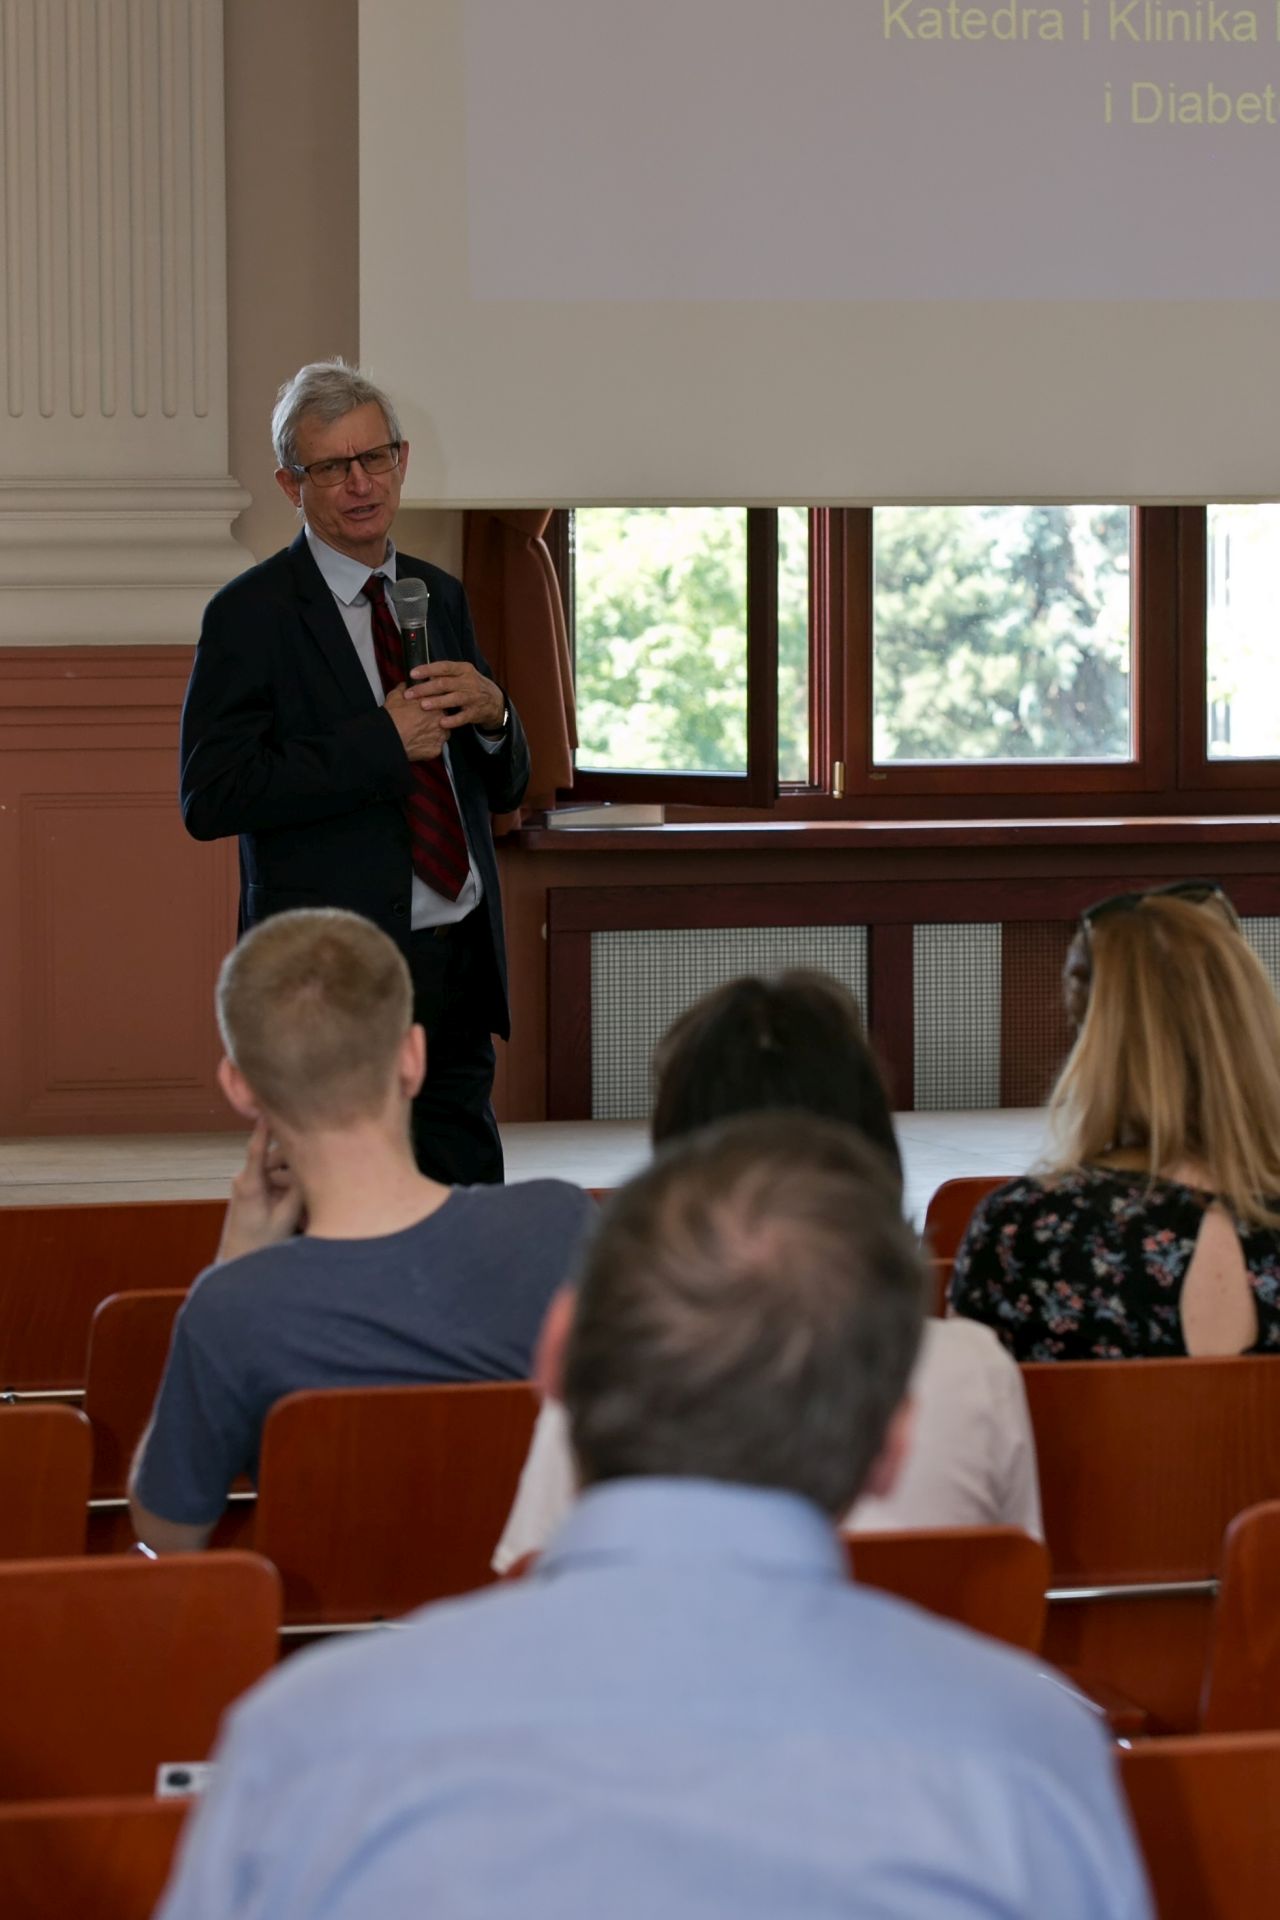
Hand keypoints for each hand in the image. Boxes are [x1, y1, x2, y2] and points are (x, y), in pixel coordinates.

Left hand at [217, 1119, 304, 1262]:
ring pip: (278, 1167)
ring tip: (305, 1203)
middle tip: (315, 1175)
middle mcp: (246, 1178)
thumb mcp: (286, 1217)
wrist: (238, 1260)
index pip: (257, 1147)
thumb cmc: (259, 1242)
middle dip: (297, 1161)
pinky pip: (274, 1178)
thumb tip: (313, 1163)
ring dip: (294, 1176)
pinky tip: (297, 1205)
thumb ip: (300, 1188)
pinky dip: (288, 1185)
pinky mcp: (253, 1189)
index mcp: (250, 1183)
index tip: (270, 1105)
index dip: (265, 1126)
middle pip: (277, 1155)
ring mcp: (248, 1182)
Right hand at [383, 681, 447, 761]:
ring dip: (435, 732)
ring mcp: (441, 733)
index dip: (434, 703)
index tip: (429, 706)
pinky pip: (437, 746)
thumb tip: (405, 686)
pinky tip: (420, 743)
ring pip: (443, 732)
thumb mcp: (396, 695)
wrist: (389, 736)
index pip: (441, 699)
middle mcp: (441, 717)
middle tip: (422, 721)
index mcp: (434, 701)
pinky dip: (430, 746)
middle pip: (444, 716)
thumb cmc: (392, 717)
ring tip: (420, 733)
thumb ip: (405, 688)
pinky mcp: (437, 748)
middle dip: (435, 718)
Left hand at [406, 660, 505, 732]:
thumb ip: (444, 674)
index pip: (444, 667)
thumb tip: (419, 675)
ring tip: (423, 705)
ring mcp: (473, 697)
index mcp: (463, 669)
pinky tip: (441, 723)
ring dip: (437, 702)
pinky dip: (452, 720)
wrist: (494, 700)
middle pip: (444, 684)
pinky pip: (463, 717)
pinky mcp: (475, 712)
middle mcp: (469, 681)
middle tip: (409, 694)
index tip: (412, 674)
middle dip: (425, 689)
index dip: (427, 670)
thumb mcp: (462, 675)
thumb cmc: (470, 686)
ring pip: (453, 699)